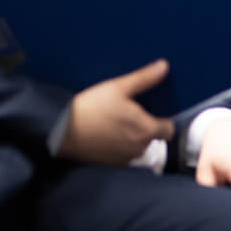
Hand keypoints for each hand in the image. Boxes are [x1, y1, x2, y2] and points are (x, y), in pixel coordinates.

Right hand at [59, 59, 175, 165]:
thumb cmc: (91, 108)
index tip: (154, 111)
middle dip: (148, 128)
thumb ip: (144, 78)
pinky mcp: (110, 164)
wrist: (61, 131)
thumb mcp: (118, 87)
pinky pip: (124, 155)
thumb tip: (164, 66)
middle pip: (154, 138)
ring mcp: (125, 158)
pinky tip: (109, 134)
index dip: (164, 120)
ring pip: (139, 148)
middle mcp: (139, 148)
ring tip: (119, 123)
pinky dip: (121, 147)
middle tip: (133, 114)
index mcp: (146, 130)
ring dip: (134, 138)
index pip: (169, 130)